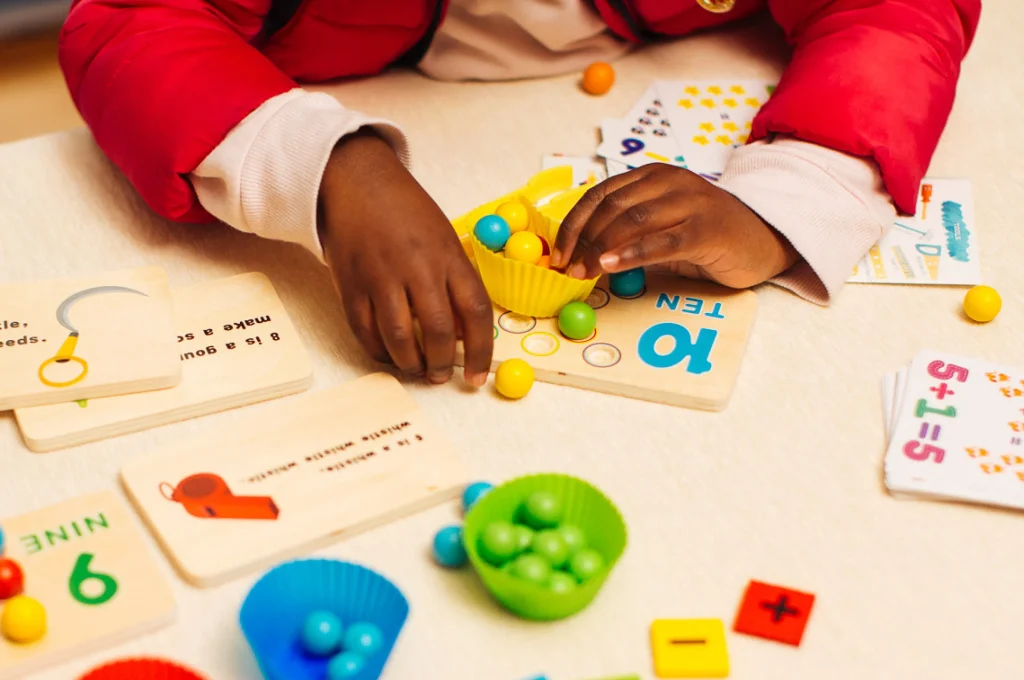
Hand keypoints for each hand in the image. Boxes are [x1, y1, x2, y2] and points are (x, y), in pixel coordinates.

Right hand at [318, 130, 492, 385]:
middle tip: (442, 375)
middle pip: (438, 330)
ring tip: (417, 370)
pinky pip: (365, 331)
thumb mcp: (444, 239)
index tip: (478, 376)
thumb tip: (465, 333)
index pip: (475, 311)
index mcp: (449, 255)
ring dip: (410, 364)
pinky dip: (379, 351)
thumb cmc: (407, 212)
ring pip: (399, 337)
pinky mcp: (351, 284)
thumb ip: (456, 282)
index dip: (481, 351)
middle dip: (443, 363)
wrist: (357, 181)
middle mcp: (418, 267)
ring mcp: (381, 276)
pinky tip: (389, 355)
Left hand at [551, 164, 799, 287]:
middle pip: (612, 206)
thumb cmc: (707, 238)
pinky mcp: (707, 228)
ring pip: (633, 220)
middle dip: (584, 239)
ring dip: (601, 248)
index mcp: (652, 177)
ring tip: (584, 272)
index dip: (574, 224)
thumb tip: (581, 255)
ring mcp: (691, 202)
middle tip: (569, 269)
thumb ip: (627, 233)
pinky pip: (662, 240)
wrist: (765, 240)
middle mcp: (670, 182)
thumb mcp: (660, 229)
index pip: (600, 194)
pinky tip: (611, 266)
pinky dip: (631, 253)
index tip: (558, 254)